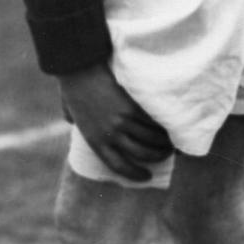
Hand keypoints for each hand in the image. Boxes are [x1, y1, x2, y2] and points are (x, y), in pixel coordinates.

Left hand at [58, 63, 173, 182]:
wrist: (78, 67)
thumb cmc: (72, 87)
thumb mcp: (71, 114)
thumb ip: (76, 122)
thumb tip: (75, 123)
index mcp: (94, 140)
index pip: (119, 166)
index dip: (135, 174)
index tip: (146, 176)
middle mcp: (110, 134)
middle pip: (142, 153)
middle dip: (157, 157)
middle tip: (166, 155)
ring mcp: (123, 120)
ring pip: (151, 138)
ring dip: (165, 142)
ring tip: (172, 140)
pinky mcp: (132, 106)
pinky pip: (153, 121)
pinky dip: (163, 125)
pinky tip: (169, 124)